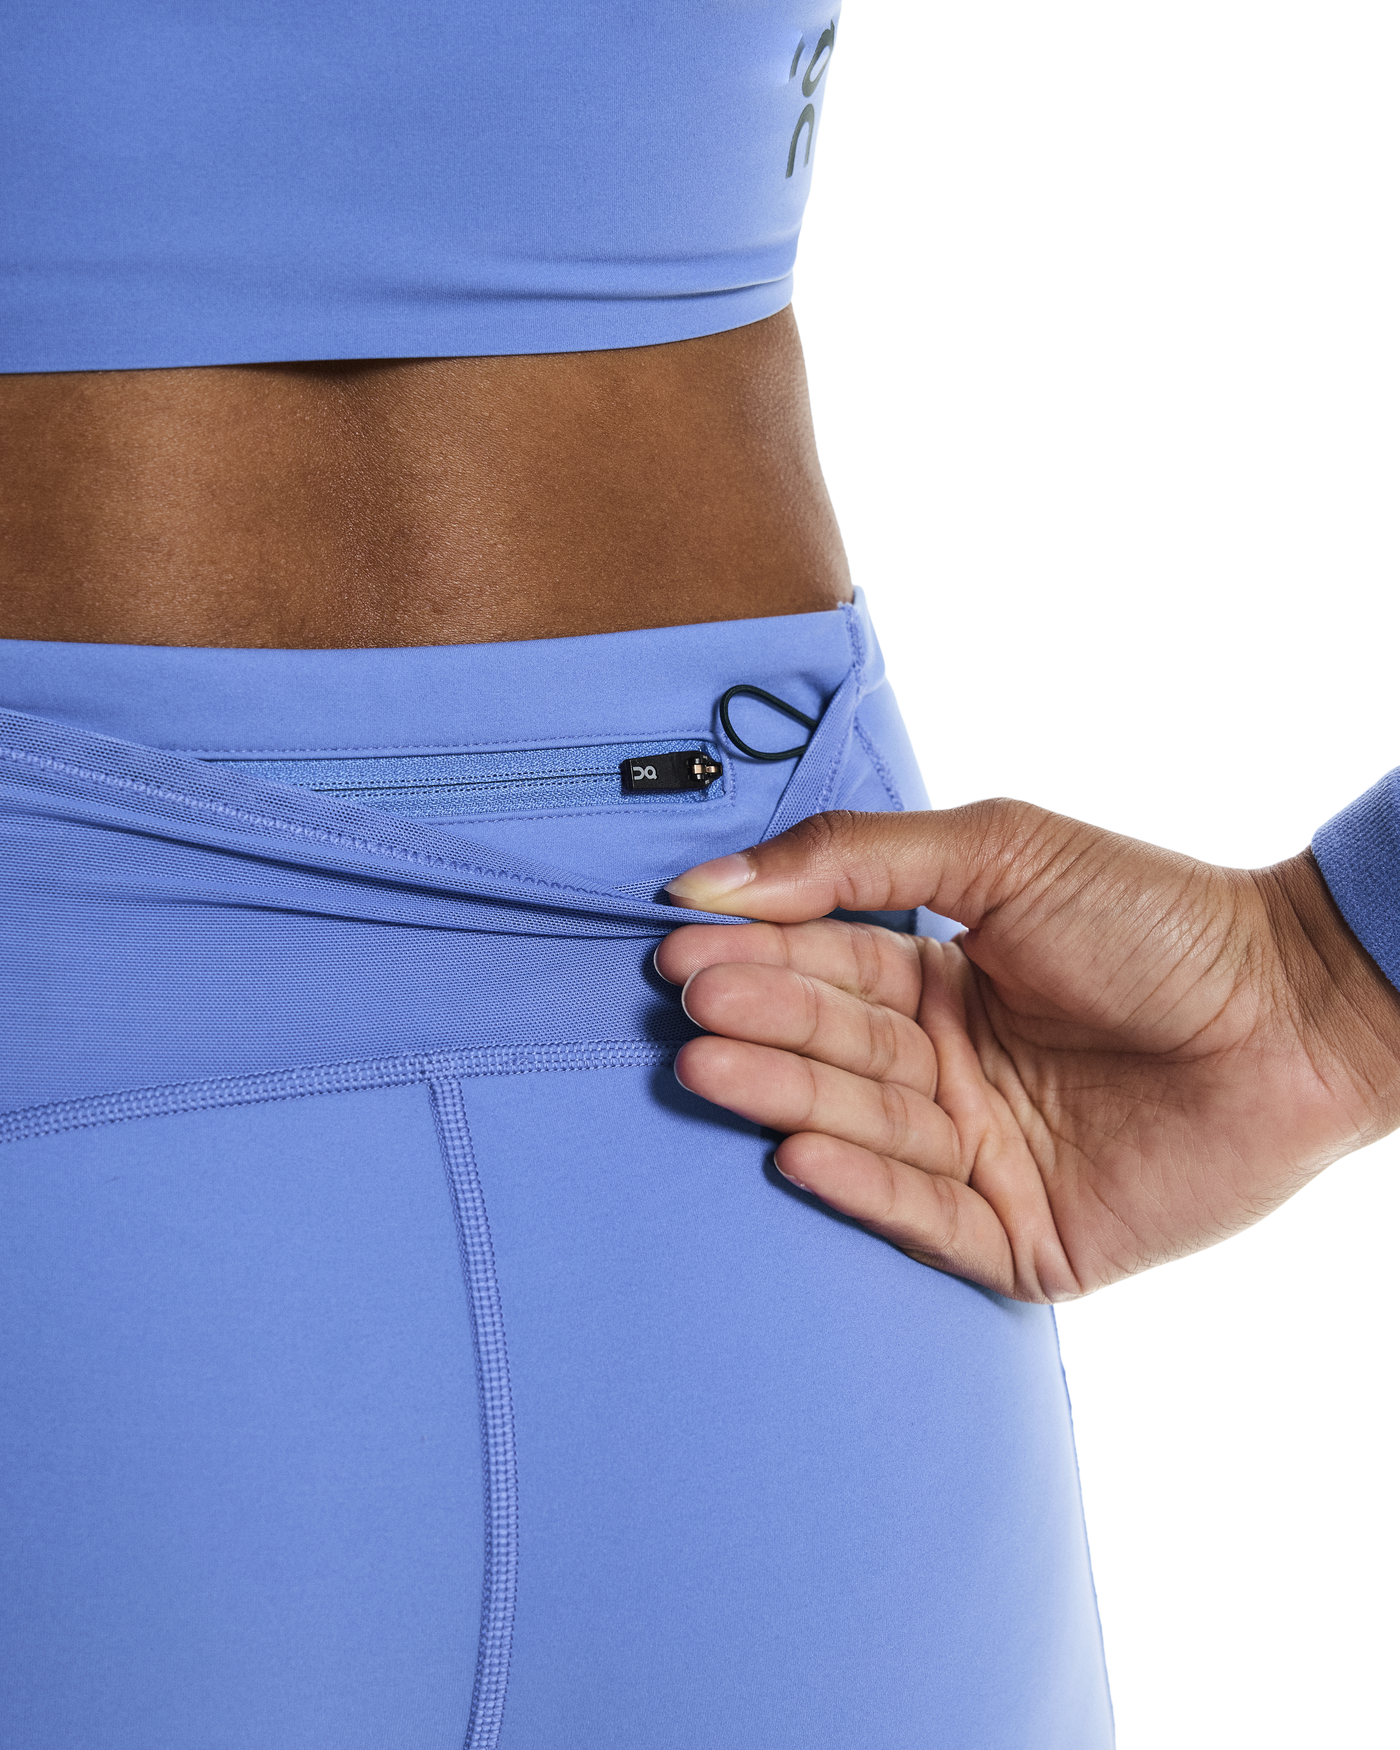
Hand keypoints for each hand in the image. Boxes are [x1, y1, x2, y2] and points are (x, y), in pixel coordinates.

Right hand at [655, 803, 1399, 1300]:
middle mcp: (952, 1073)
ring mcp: (985, 1158)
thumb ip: (858, 856)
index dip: (757, 956)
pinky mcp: (1025, 1239)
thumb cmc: (1159, 918)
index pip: (828, 971)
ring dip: (789, 1097)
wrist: (1299, 1008)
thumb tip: (718, 878)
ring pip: (867, 1129)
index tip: (682, 945)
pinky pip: (927, 1218)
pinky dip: (865, 1188)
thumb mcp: (1002, 850)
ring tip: (716, 1065)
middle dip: (763, 1024)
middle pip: (836, 1050)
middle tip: (693, 1005)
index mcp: (942, 984)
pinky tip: (799, 1150)